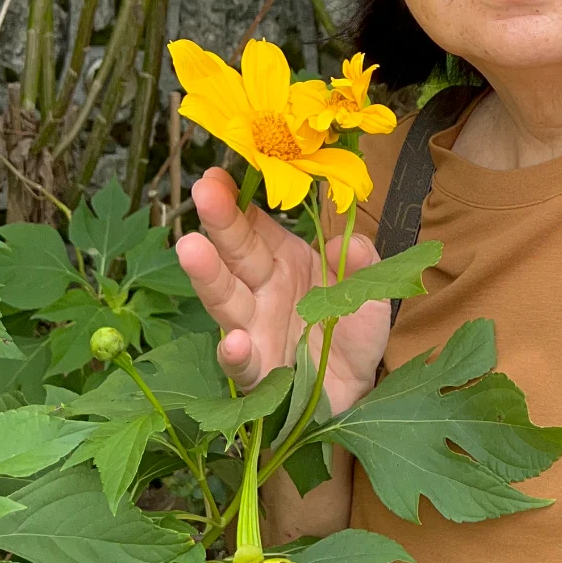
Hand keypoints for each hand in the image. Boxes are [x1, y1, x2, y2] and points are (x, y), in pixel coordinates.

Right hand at [175, 167, 389, 415]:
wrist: (355, 391)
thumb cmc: (354, 332)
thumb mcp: (371, 292)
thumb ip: (363, 263)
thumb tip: (347, 241)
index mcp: (287, 260)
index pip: (257, 224)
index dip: (240, 198)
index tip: (222, 171)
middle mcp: (262, 289)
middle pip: (236, 253)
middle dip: (219, 221)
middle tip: (202, 189)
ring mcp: (254, 329)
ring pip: (225, 300)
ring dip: (207, 275)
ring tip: (190, 248)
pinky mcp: (257, 373)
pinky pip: (242, 364)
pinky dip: (235, 354)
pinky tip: (235, 341)